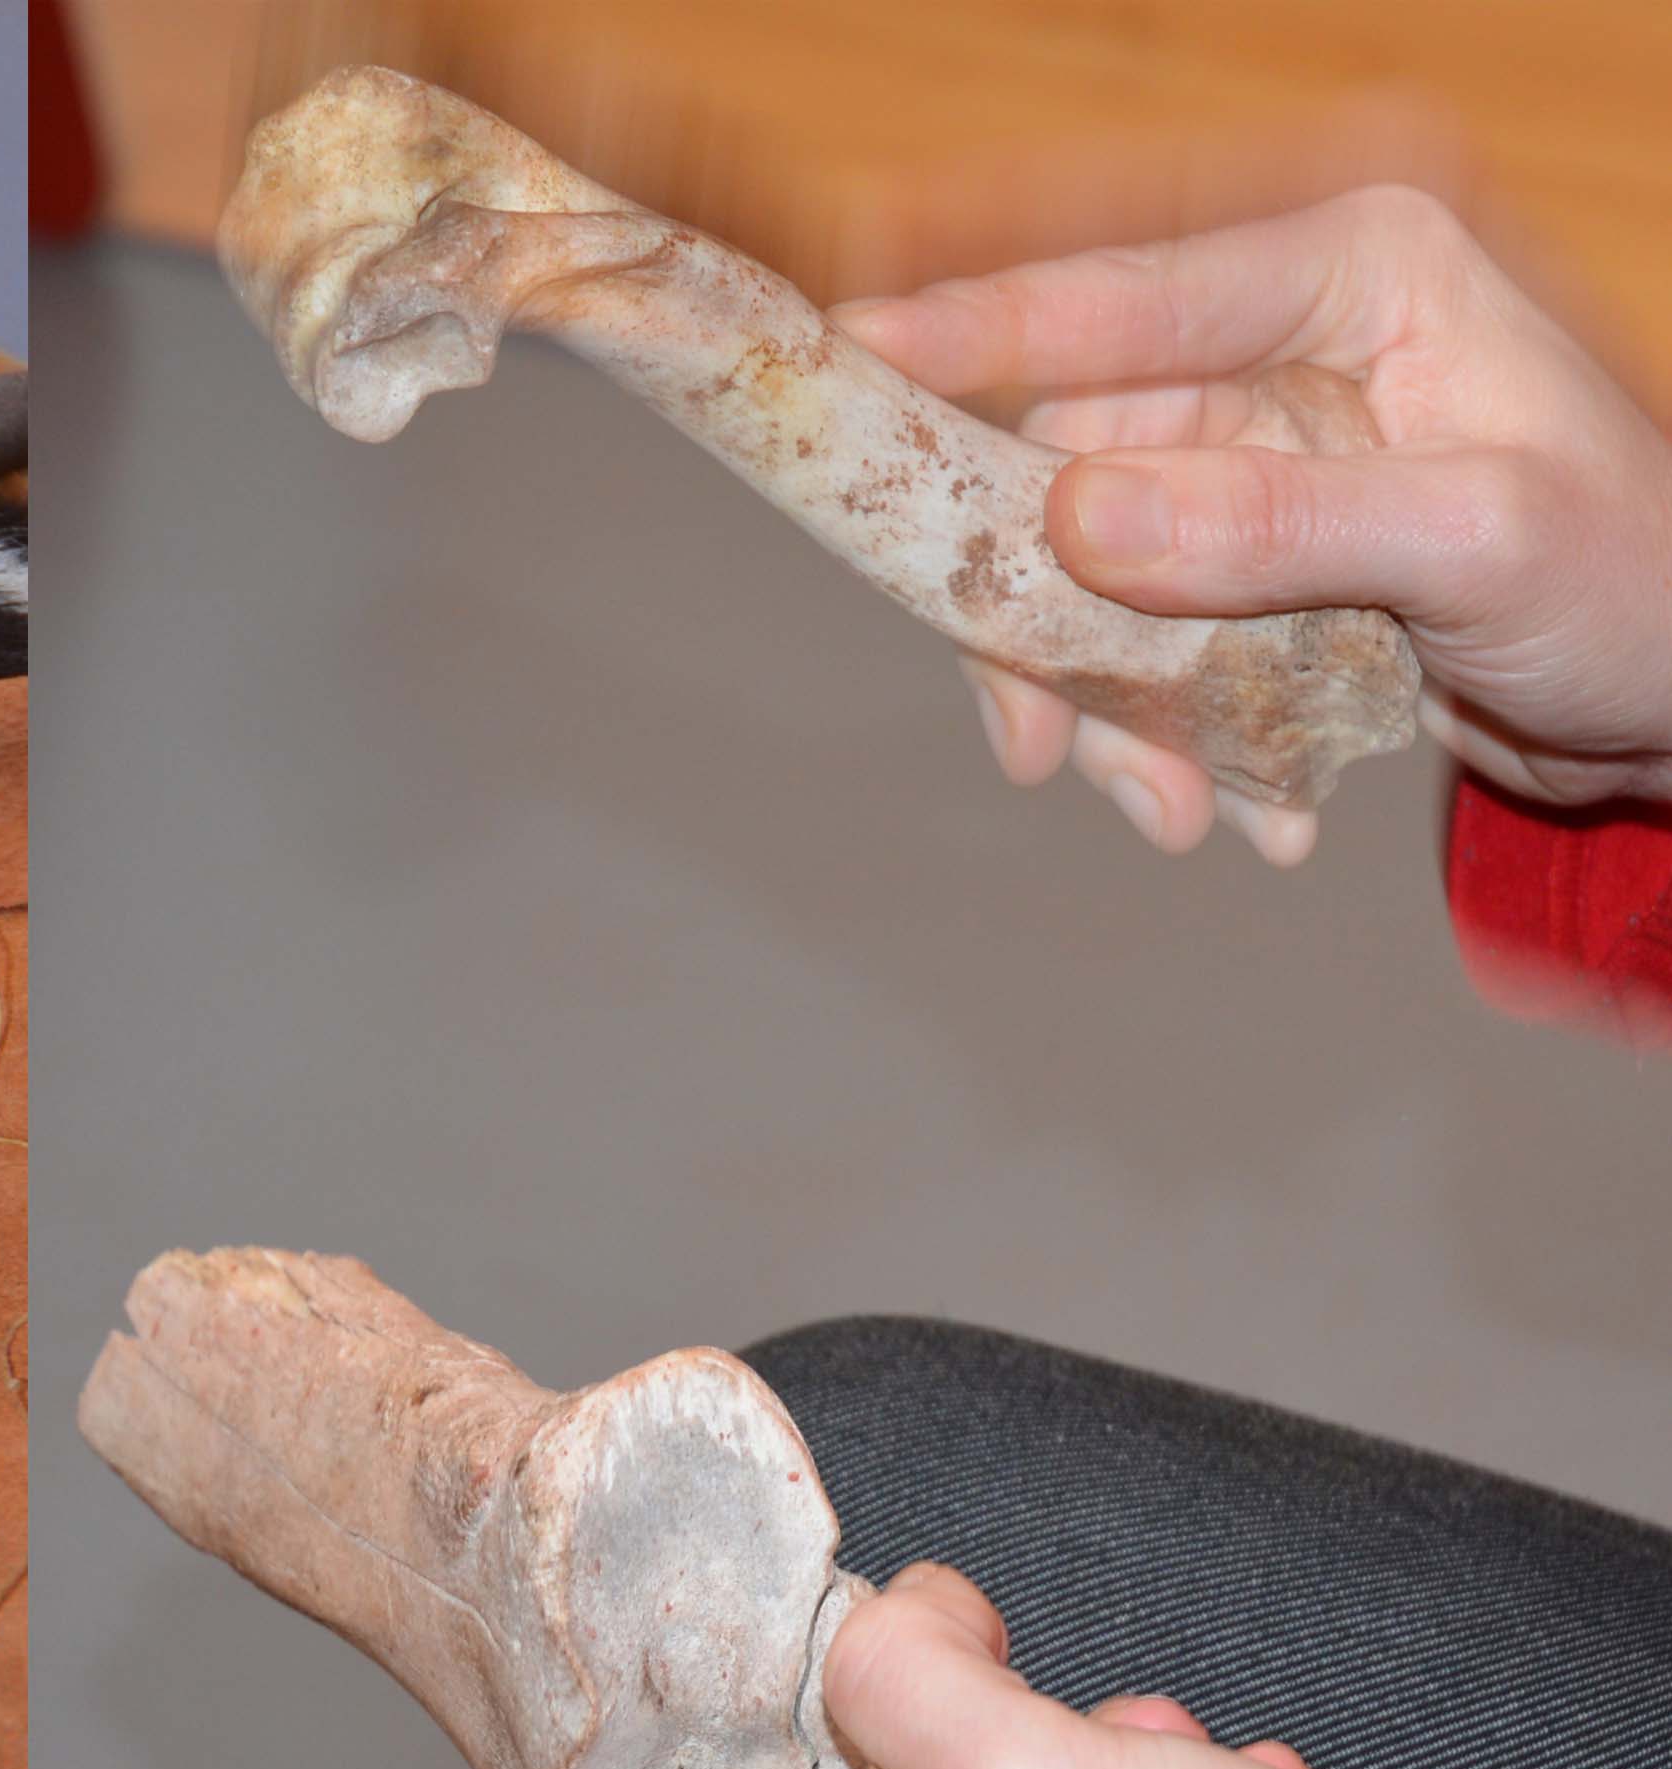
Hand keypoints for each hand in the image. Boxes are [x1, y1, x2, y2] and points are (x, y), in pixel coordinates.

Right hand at [834, 187, 1671, 860]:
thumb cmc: (1640, 588)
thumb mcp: (1476, 548)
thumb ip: (1282, 525)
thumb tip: (1081, 522)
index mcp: (1352, 277)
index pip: (1127, 300)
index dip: (977, 335)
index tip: (851, 358)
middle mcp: (1282, 349)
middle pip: (1068, 462)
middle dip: (1050, 626)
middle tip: (1042, 750)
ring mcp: (1253, 457)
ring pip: (1084, 573)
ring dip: (1107, 714)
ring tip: (1177, 816)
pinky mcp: (1240, 557)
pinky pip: (1132, 640)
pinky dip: (1158, 739)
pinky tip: (1239, 811)